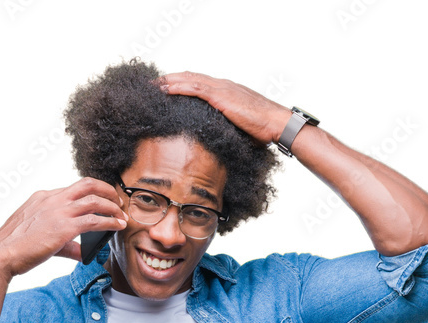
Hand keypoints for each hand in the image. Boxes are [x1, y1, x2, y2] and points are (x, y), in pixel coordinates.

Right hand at [0, 177, 127, 277]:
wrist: (1, 254)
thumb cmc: (15, 248)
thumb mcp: (39, 237)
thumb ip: (65, 243)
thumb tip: (82, 252)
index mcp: (43, 197)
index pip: (73, 188)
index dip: (92, 193)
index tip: (103, 200)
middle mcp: (52, 199)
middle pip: (87, 184)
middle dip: (107, 190)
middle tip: (118, 201)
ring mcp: (58, 211)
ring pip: (94, 200)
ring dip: (112, 206)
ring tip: (121, 215)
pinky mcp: (64, 227)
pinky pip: (94, 220)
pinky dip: (110, 221)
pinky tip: (118, 226)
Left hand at [154, 71, 289, 145]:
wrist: (275, 123)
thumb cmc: (262, 128)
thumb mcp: (239, 126)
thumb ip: (227, 126)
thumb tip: (219, 140)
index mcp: (226, 91)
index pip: (199, 83)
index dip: (182, 83)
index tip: (167, 87)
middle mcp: (221, 85)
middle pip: (190, 77)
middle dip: (171, 79)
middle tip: (153, 83)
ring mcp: (220, 89)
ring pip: (189, 79)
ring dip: (169, 81)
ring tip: (153, 84)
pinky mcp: (220, 96)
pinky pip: (194, 88)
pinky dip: (178, 86)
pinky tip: (165, 88)